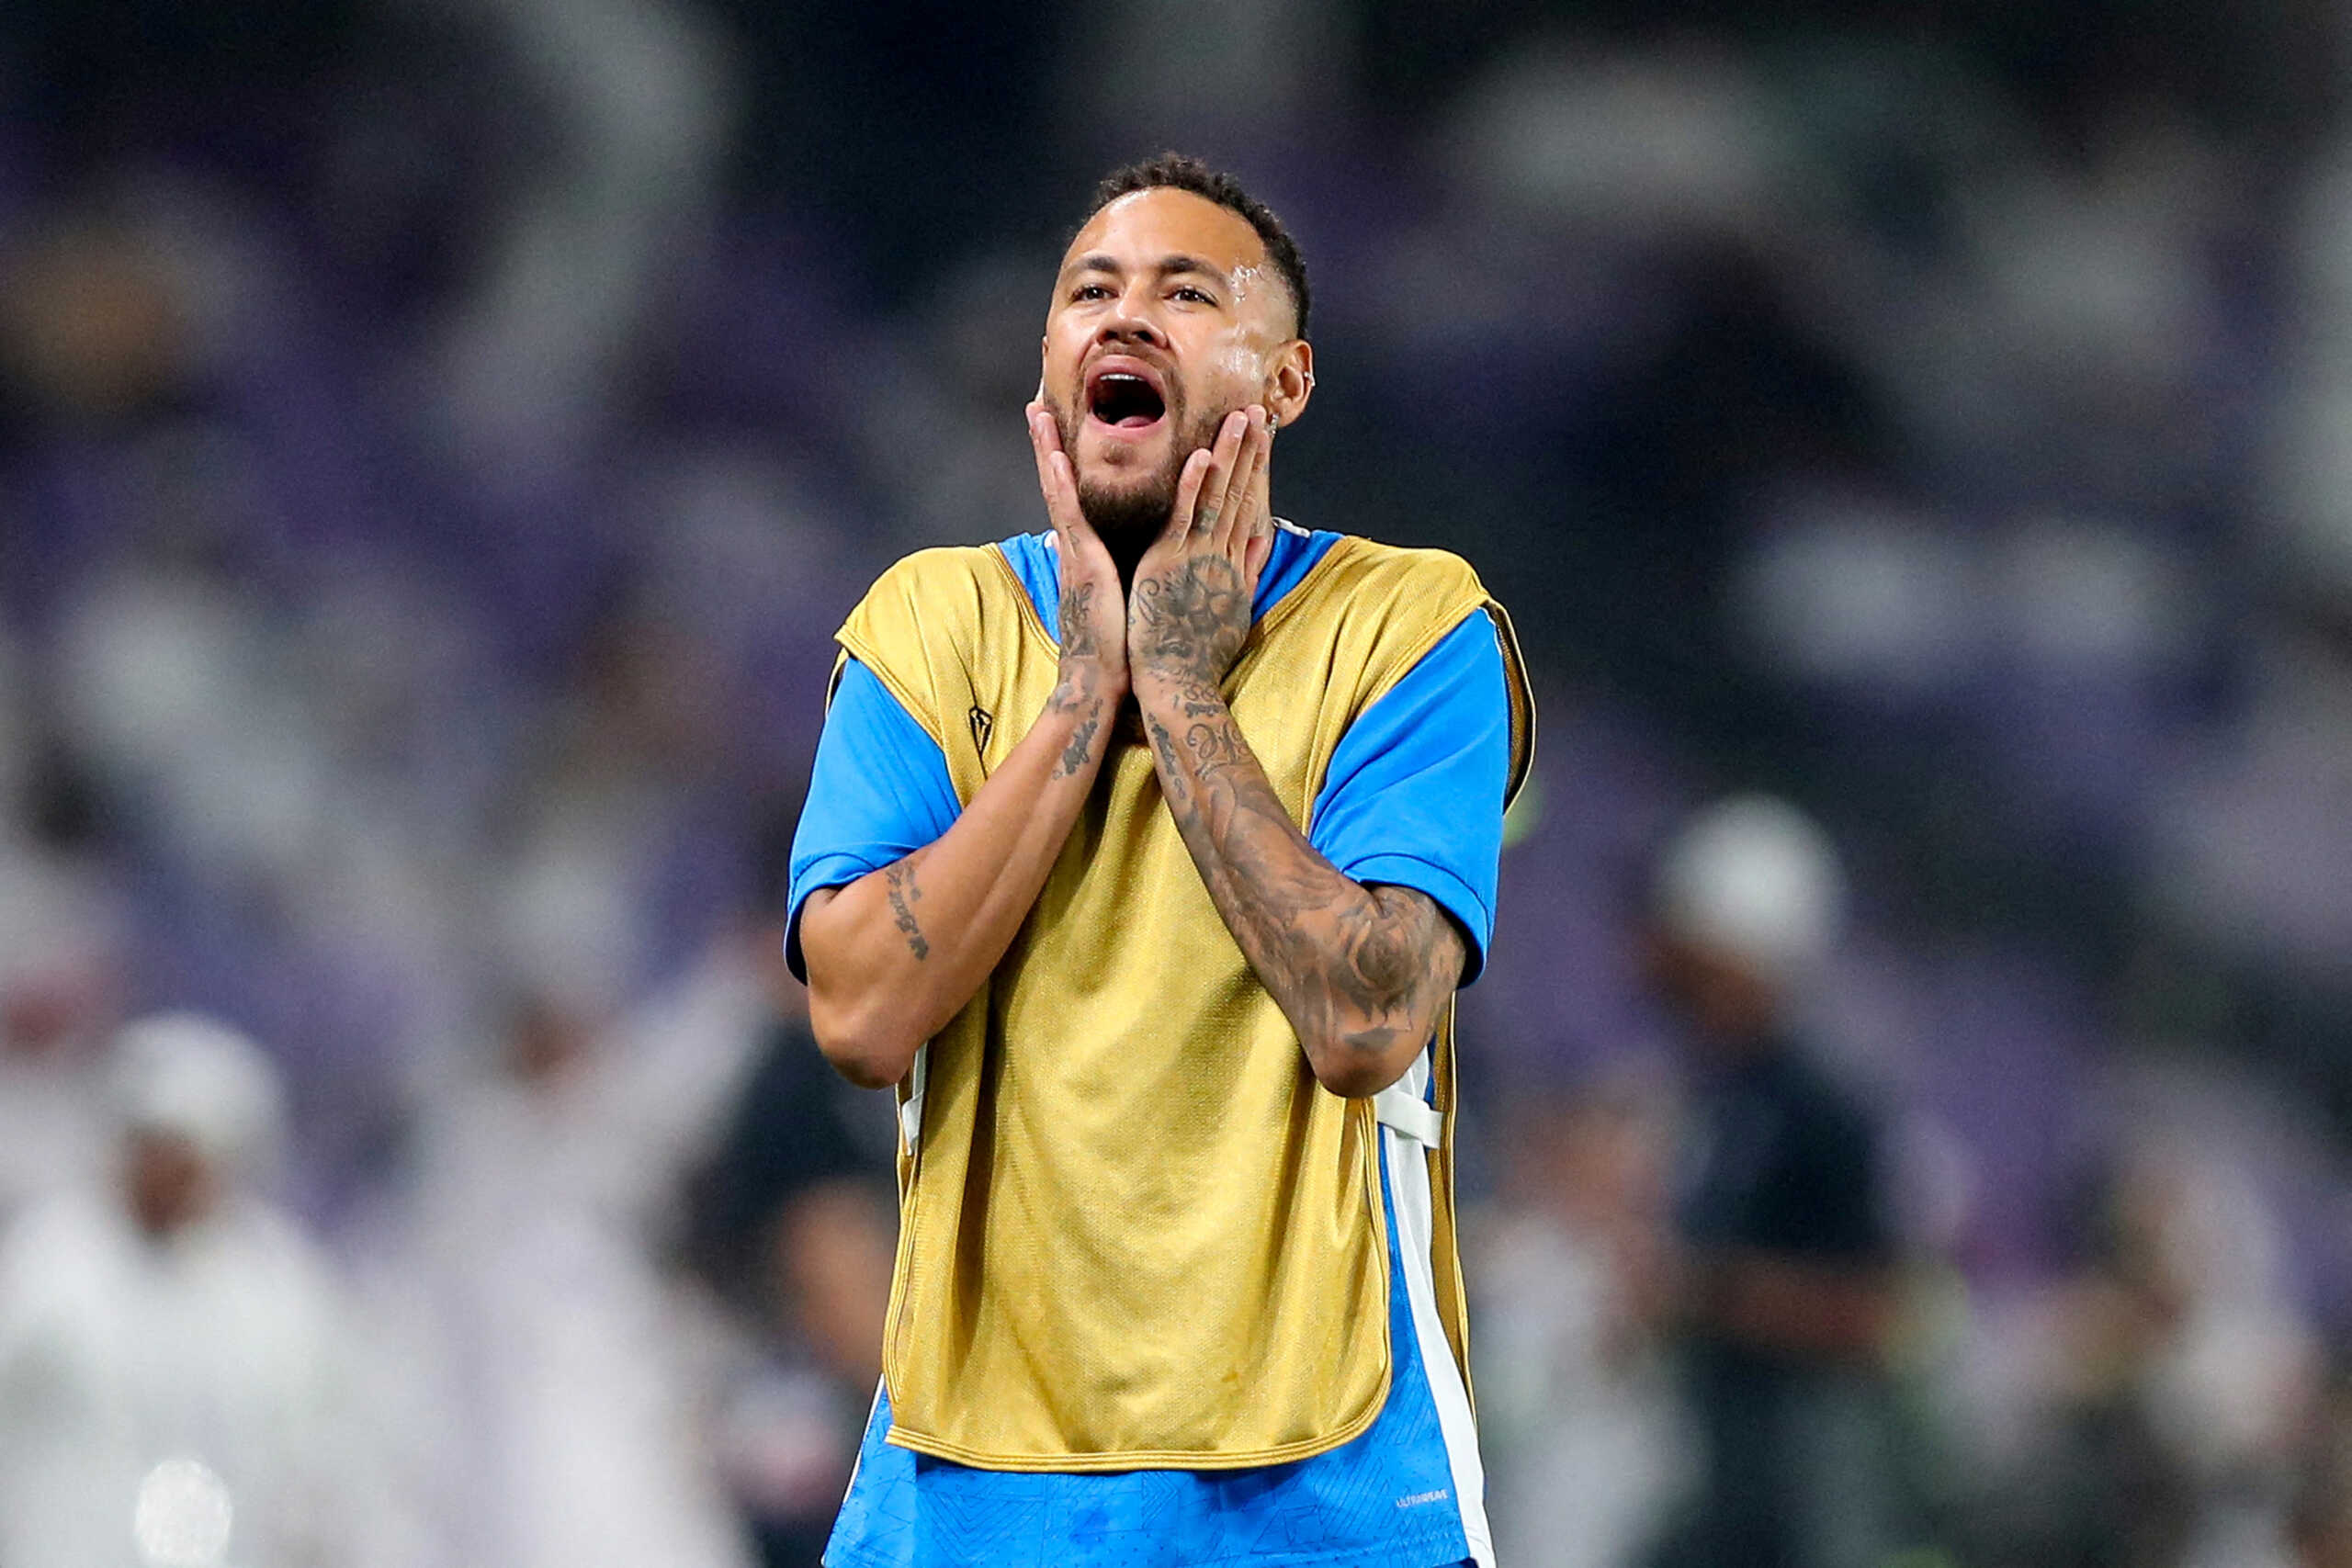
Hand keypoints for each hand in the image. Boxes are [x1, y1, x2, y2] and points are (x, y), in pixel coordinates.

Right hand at [1027, 401, 1128, 707]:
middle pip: (1057, 482)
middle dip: (1046, 443)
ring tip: (1036, 413)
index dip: (1061, 461)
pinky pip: (1073, 516)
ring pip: (1059, 490)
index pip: (1070, 495)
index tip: (1055, 430)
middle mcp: (1073, 546)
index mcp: (1083, 551)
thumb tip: (1077, 547)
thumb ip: (1092, 566)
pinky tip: (1056, 457)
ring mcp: (1075, 552)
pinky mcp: (1083, 563)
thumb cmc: (1113, 644)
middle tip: (1034, 405)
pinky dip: (1064, 485)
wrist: (1100, 681)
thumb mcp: (1106, 594)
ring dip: (1047, 450)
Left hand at [1128, 405, 1273, 691]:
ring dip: (1231, 454)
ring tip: (1241, 417)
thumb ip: (1245, 573)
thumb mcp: (1231, 610)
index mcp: (1231, 563)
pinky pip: (1185, 517)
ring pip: (1218, 496)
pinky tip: (1204, 457)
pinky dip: (1194, 486)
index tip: (1261, 438)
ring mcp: (1198, 556)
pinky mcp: (1172, 562)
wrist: (1178, 681)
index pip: (1246, 505)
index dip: (1255, 469)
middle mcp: (1221, 554)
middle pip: (1240, 492)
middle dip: (1250, 450)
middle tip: (1257, 411)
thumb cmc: (1198, 652)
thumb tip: (1261, 545)